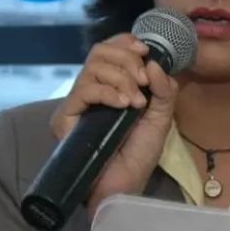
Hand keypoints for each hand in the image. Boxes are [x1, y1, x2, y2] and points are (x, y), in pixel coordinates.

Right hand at [51, 34, 177, 211]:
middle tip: (143, 82)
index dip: (125, 43)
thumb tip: (154, 62)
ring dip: (121, 78)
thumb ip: (163, 89)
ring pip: (92, 67)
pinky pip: (84, 90)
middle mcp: (91, 91)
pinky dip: (108, 92)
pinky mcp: (66, 117)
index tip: (145, 51)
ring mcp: (77, 103)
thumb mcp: (161, 117)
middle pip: (99, 52)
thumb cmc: (138, 155)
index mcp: (111, 87)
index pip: (109, 50)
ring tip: (136, 102)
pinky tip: (124, 106)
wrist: (124, 186)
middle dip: (127, 60)